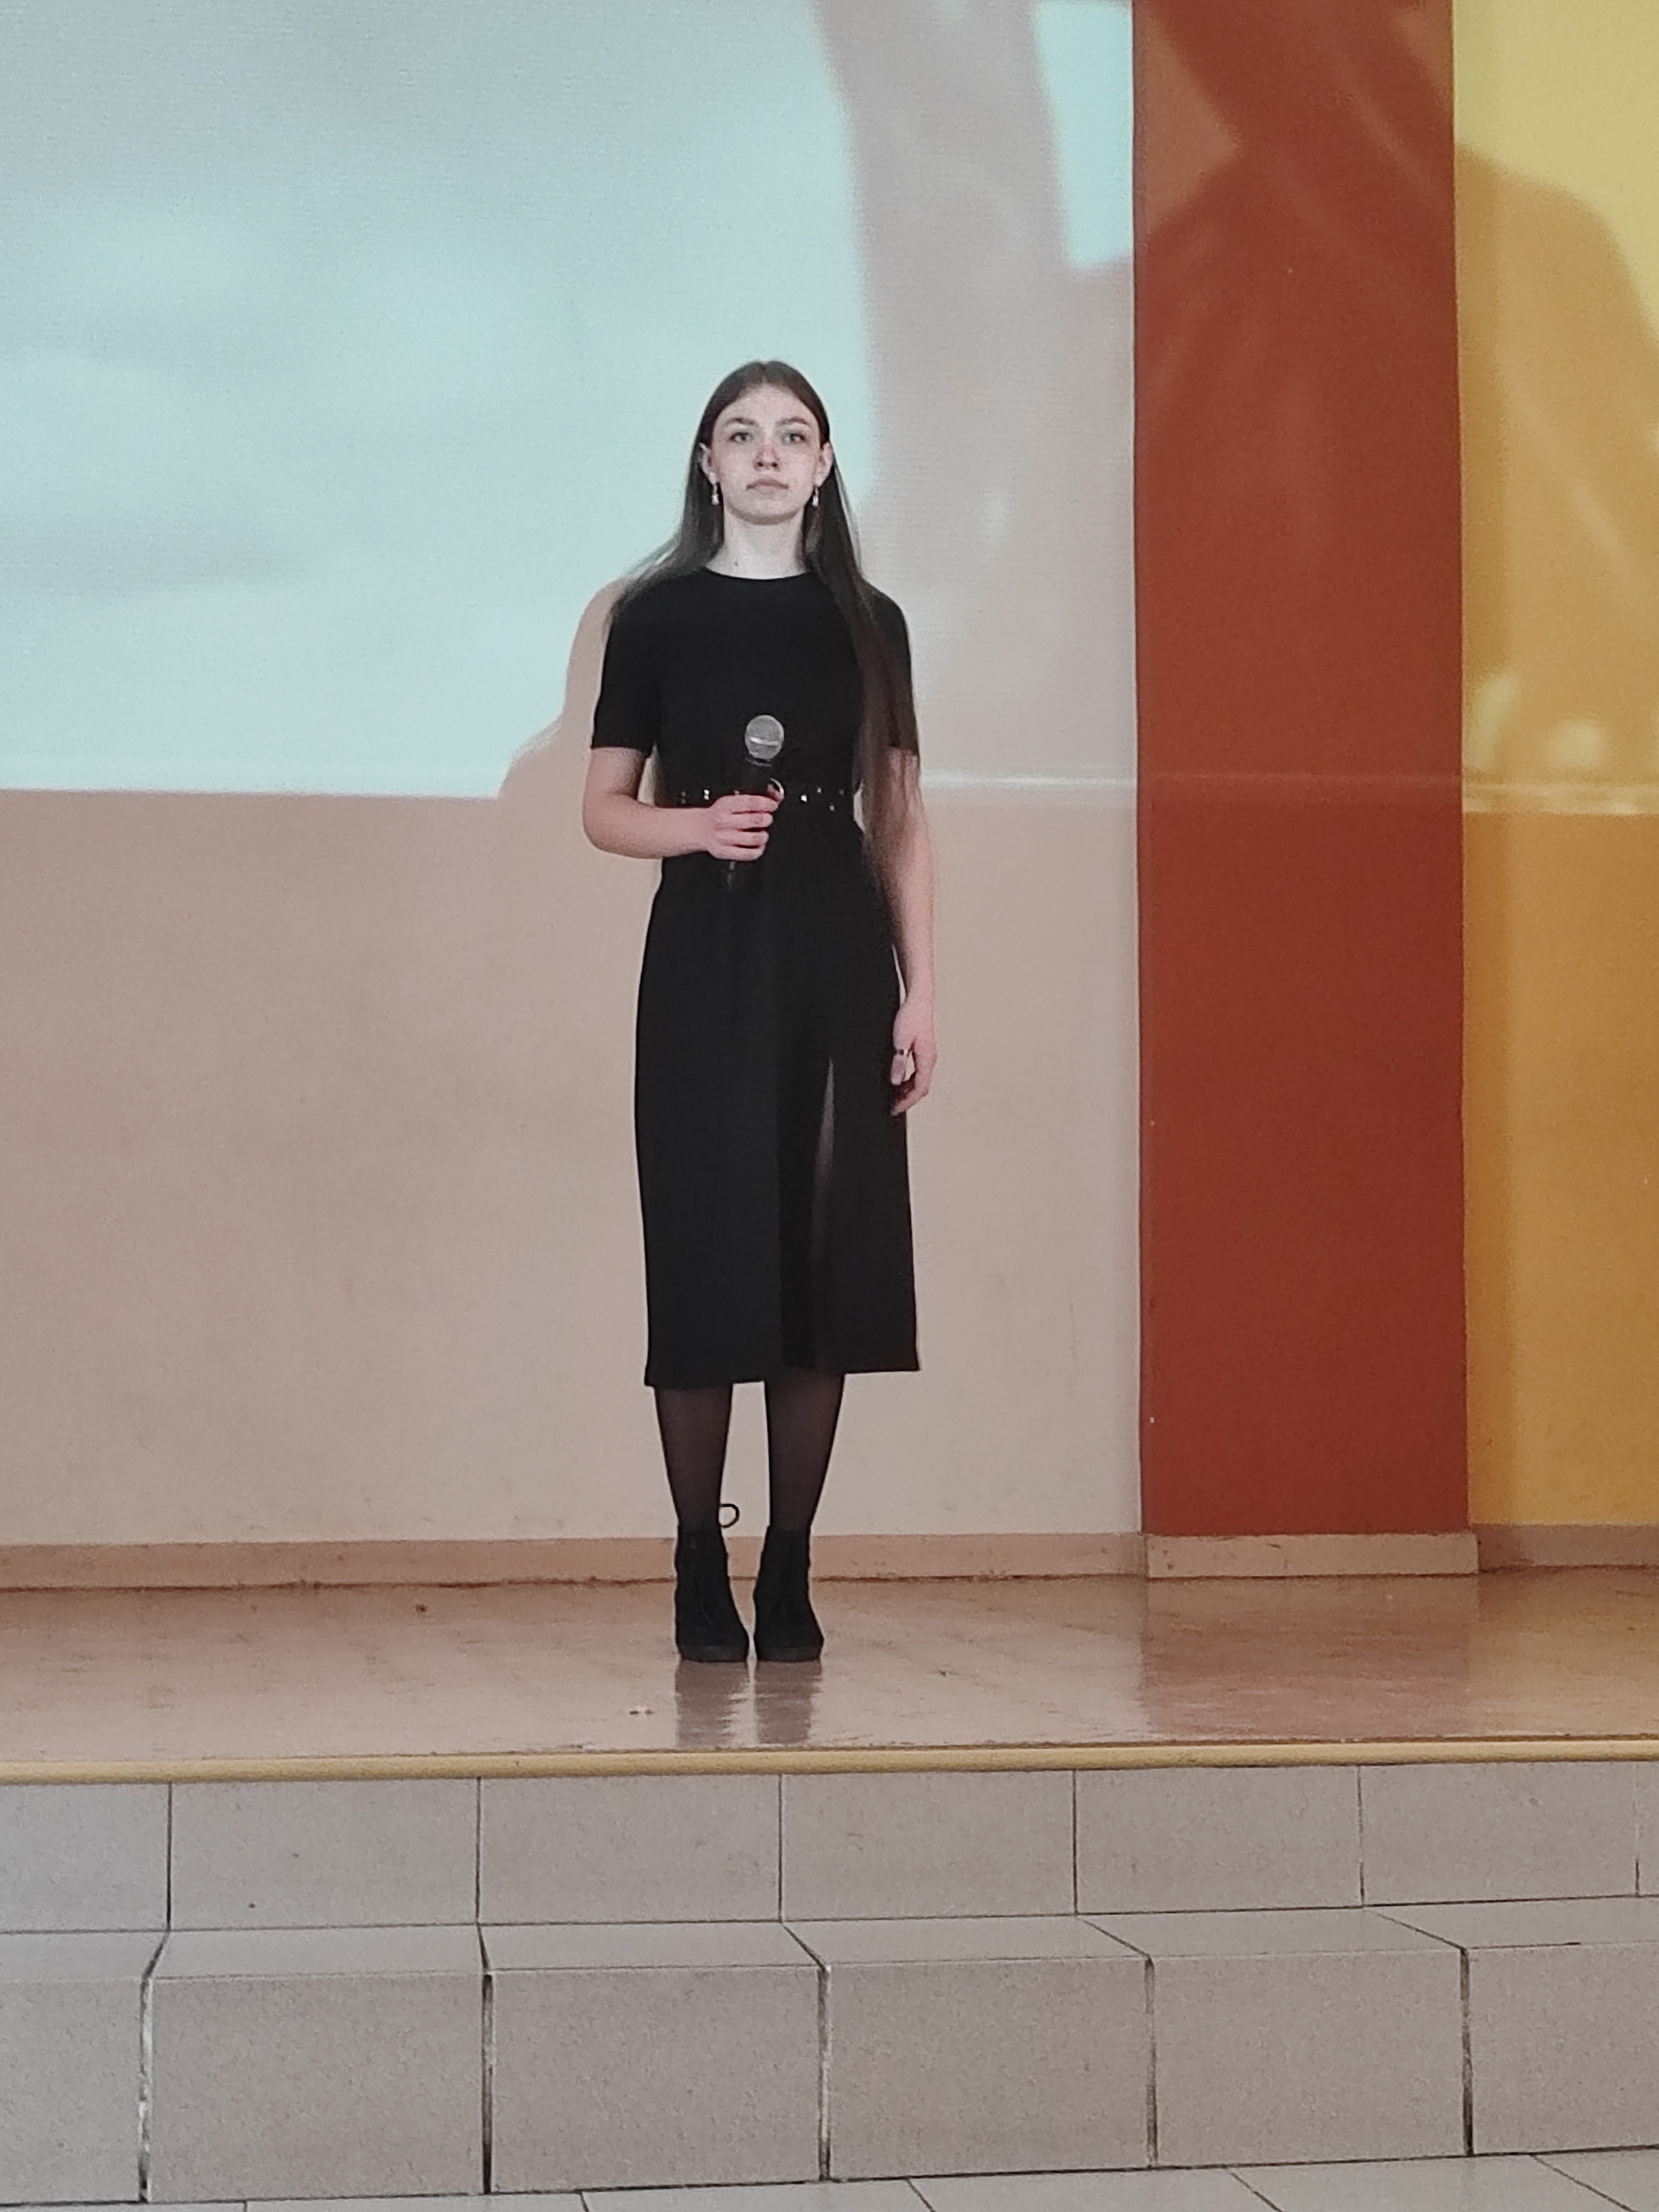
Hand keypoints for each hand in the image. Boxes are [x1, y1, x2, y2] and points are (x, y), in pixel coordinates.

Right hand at [702, 791, 778, 862]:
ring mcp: (724, 838)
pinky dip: (758, 849)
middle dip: (767, 819)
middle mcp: (724, 821)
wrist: (701, 829)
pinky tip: (757, 845)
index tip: (772, 806)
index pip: (752, 803)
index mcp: (726, 805)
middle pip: (756, 820)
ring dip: (764, 835)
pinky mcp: (725, 852)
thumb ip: (755, 798)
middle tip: (766, 819)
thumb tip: (777, 796)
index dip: (767, 804)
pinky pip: (749, 854)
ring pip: (755, 838)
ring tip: (761, 832)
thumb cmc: (721, 814)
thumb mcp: (733, 800)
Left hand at [890, 994, 935, 1113]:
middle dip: (908, 1099)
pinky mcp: (923, 1051)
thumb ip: (899, 1062)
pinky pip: (918, 1072)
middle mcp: (930, 1059)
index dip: (907, 1102)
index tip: (895, 1108)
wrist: (919, 1000)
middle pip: (921, 1087)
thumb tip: (896, 1081)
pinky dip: (909, 1080)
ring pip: (920, 1080)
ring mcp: (928, 1055)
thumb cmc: (911, 1017)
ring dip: (908, 1090)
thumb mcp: (900, 1041)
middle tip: (893, 1106)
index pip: (919, 1089)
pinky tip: (899, 1080)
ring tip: (894, 1095)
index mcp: (926, 1059)